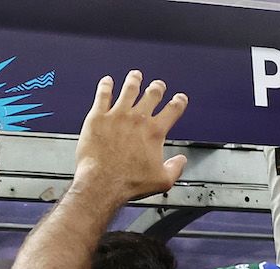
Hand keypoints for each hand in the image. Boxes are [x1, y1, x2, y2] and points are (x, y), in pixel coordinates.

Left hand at [74, 71, 188, 203]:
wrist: (102, 183)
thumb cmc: (129, 183)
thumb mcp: (162, 181)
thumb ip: (175, 168)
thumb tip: (181, 161)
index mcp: (154, 132)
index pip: (173, 110)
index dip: (179, 102)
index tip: (180, 99)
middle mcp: (137, 119)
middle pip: (152, 94)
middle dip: (157, 88)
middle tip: (158, 85)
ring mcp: (117, 115)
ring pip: (129, 89)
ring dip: (134, 80)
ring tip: (135, 76)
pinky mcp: (98, 117)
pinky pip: (103, 95)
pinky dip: (106, 86)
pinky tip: (107, 82)